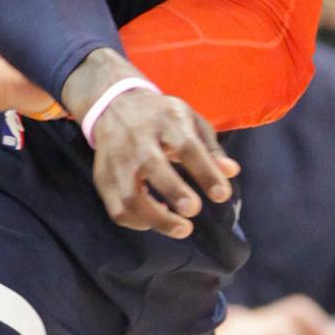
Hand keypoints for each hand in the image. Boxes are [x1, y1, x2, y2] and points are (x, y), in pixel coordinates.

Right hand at [70, 51, 237, 239]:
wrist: (113, 106)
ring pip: (129, 196)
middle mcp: (138, 139)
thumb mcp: (191, 121)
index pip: (187, 146)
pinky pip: (117, 209)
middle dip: (175, 192)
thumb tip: (231, 172)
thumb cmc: (161, 117)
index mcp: (166, 121)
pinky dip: (138, 221)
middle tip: (194, 210)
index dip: (205, 172)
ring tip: (181, 229)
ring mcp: (117, 161)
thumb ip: (211, 149)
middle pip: (153, 167)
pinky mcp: (103, 178)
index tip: (222, 195)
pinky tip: (156, 220)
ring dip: (156, 219)